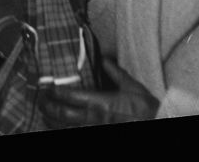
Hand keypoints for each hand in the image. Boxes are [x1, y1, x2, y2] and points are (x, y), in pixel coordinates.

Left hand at [39, 60, 157, 126]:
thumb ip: (115, 72)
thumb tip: (104, 58)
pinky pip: (74, 136)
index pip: (70, 95)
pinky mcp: (97, 139)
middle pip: (62, 114)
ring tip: (44, 114)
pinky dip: (63, 132)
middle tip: (40, 99)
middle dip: (47, 106)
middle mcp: (94, 119)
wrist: (159, 126)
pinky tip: (58, 128)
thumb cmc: (147, 111)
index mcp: (101, 103)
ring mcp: (94, 132)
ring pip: (65, 129)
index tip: (45, 84)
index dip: (54, 90)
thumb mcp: (133, 87)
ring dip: (51, 121)